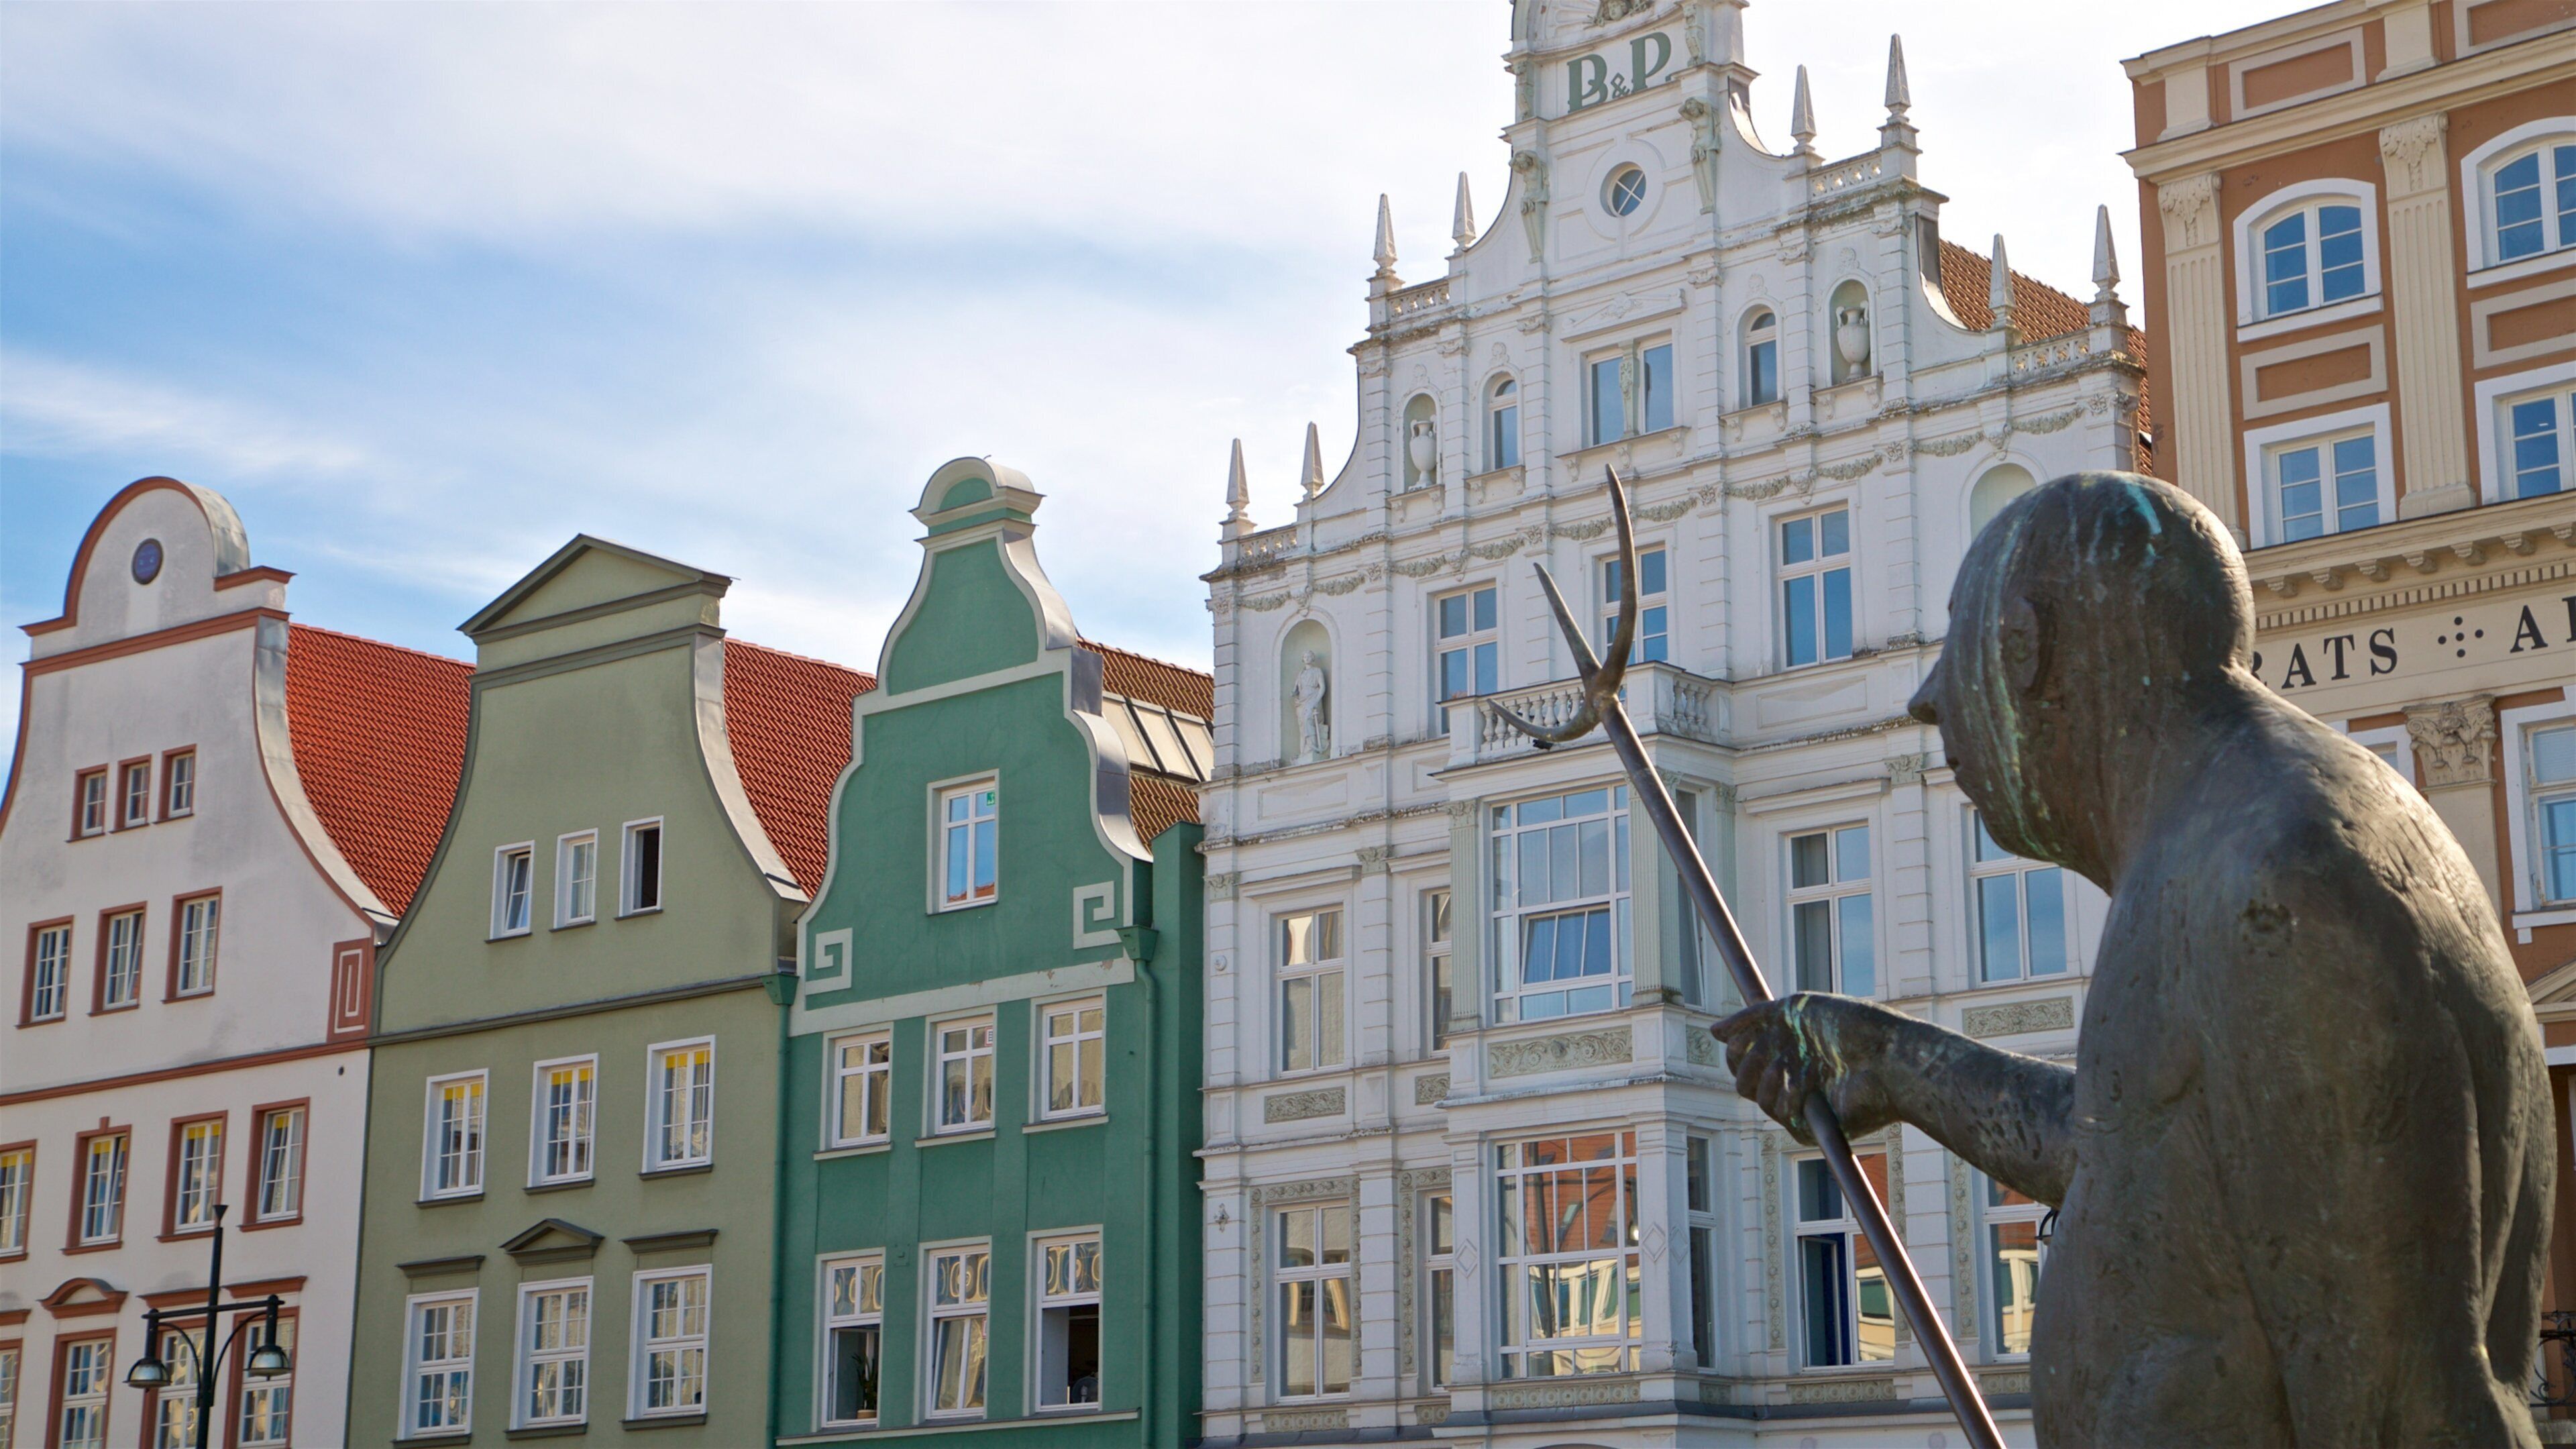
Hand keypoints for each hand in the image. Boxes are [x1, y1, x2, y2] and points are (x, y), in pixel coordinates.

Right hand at [1712, 993, 1907, 1143]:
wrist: (1888, 1058)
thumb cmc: (1852, 1027)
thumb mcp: (1796, 1008)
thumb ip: (1752, 1018)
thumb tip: (1713, 1032)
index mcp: (1789, 1047)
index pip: (1742, 1055)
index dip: (1735, 1047)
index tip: (1739, 1038)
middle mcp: (1792, 1074)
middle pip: (1742, 1078)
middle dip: (1744, 1062)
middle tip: (1770, 1052)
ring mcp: (1801, 1100)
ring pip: (1755, 1096)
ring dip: (1764, 1077)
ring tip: (1789, 1067)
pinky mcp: (1811, 1123)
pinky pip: (1779, 1114)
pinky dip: (1782, 1098)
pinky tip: (1801, 1087)